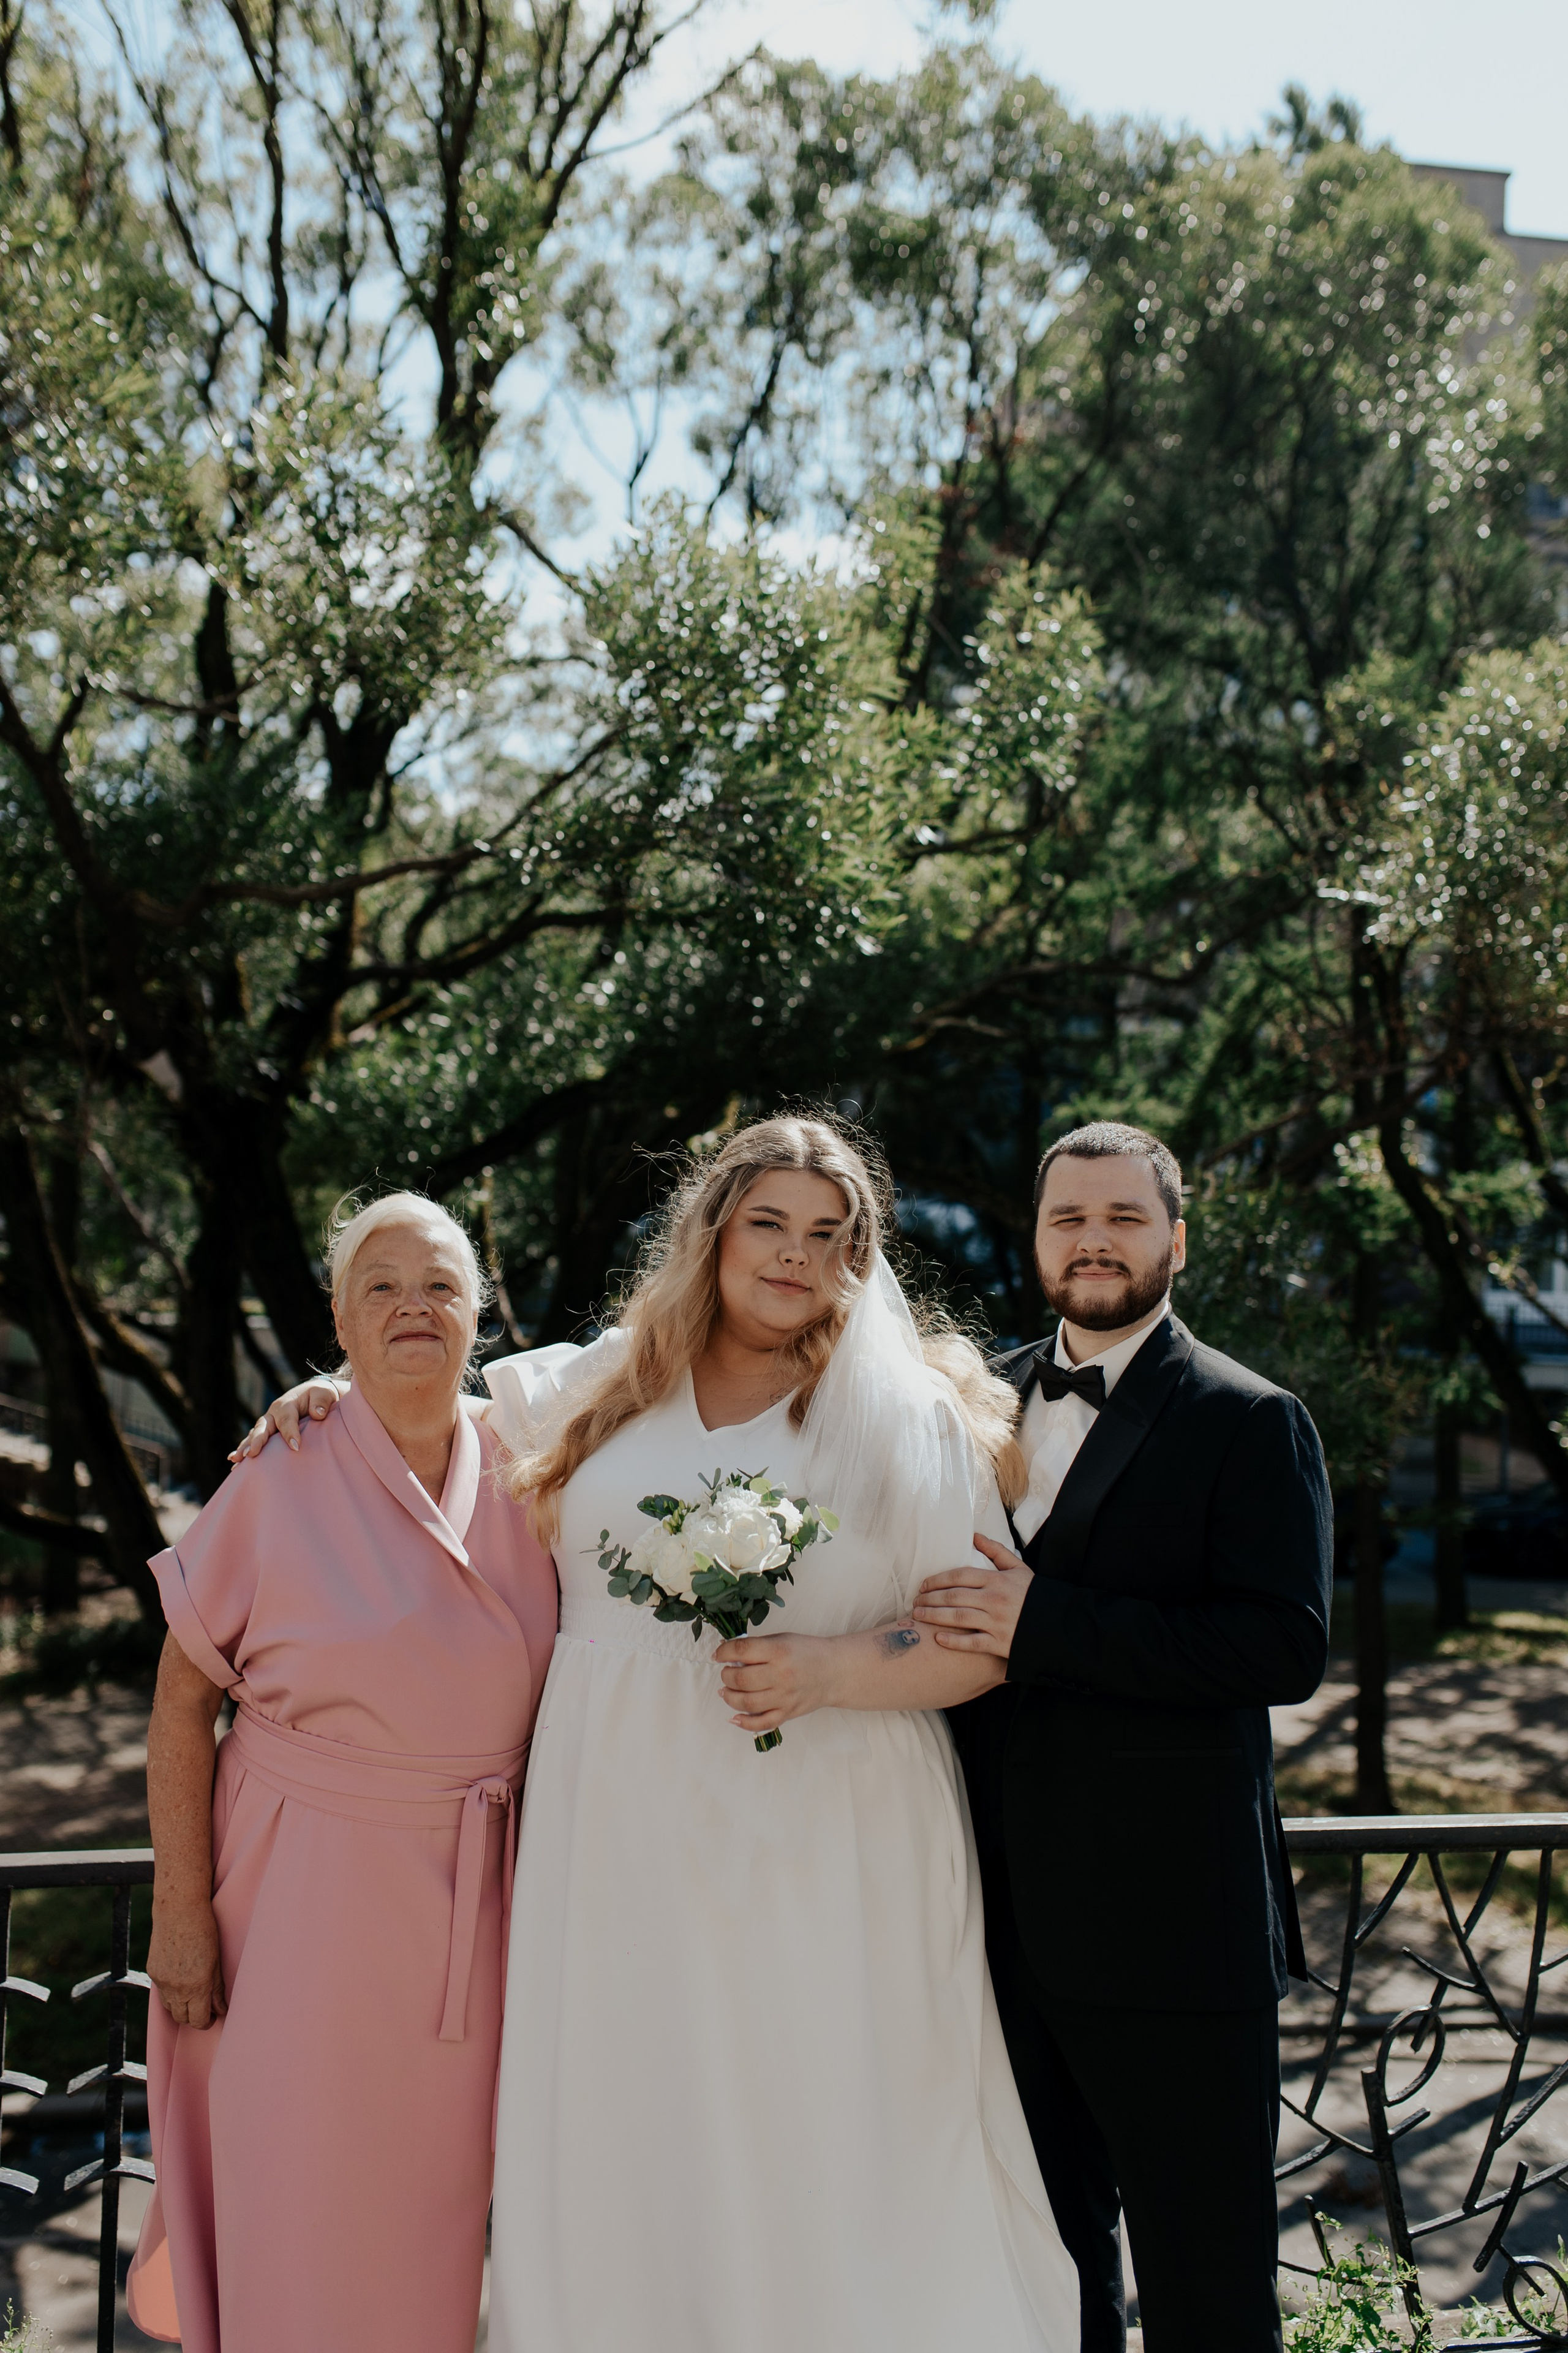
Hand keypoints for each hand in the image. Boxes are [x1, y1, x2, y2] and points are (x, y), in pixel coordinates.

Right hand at [147, 1899, 226, 2029]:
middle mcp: (177, 1988)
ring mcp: (162, 1982)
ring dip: (181, 2008)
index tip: (214, 2017)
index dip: (208, 2022)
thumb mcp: (216, 1960)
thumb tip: (221, 2009)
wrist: (178, 1910)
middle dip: (194, 2018)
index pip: (199, 2020)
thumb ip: (217, 1989)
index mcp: (197, 1985)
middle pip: (183, 2019)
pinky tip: (181, 1981)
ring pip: (170, 2008)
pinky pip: (162, 1993)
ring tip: (193, 1996)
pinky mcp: (153, 1973)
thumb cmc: (204, 1930)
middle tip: (205, 2009)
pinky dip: (171, 1993)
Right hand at [229, 1377, 344, 1460]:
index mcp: (287, 1404)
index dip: (290, 1433)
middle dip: (257, 1441)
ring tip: (236, 1460)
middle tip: (251, 1454)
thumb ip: (321, 1402)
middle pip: (263, 1427)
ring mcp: (268, 1422)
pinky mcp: (267, 1431)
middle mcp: (273, 1413)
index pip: (287, 1419)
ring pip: (254, 1435)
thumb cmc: (320, 1396)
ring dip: (245, 1447)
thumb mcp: (324, 1394)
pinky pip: (253, 1440)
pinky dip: (244, 1449)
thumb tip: (318, 1413)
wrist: (314, 1396)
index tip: (296, 1447)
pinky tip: (234, 1462)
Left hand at [714, 1633, 840, 1736]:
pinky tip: (734, 1717)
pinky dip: (744, 1723)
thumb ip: (756, 1647)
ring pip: (746, 1702)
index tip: (718, 1654)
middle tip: (726, 1673)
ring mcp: (785, 1697)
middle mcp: (781, 1675)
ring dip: (729, 1697)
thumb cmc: (806, 1652)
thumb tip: (727, 1654)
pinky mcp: (788, 1713)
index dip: (723, 1652)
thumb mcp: (782, 1639)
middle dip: (725, 1676)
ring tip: (726, 1691)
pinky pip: (762, 1723)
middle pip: (741, 1679)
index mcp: (779, 1651)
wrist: (834, 1671)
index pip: (742, 1650)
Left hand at [912, 1534, 1033, 1659]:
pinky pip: (972, 1643)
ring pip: (958, 1618)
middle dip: (930, 1598)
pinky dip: (954, 1642)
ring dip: (934, 1616)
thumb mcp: (1019, 1568)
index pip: (960, 1576)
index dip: (938, 1580)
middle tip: (915, 1601)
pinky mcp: (1000, 1643)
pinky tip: (938, 1639)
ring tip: (919, 1615)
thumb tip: (975, 1536)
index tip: (923, 1585)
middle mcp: (994, 1599)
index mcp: (997, 1580)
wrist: (1059, 1623)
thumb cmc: (1035, 1595)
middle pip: (954, 1596)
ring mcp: (997, 1622)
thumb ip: (996, 1552)